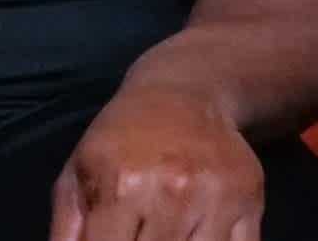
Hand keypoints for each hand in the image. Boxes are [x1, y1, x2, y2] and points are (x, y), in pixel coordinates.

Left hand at [50, 79, 263, 240]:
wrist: (185, 91)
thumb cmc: (122, 138)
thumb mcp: (80, 171)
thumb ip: (66, 231)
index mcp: (122, 186)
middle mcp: (171, 193)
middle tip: (140, 235)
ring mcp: (215, 200)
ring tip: (164, 234)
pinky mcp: (251, 204)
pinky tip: (195, 235)